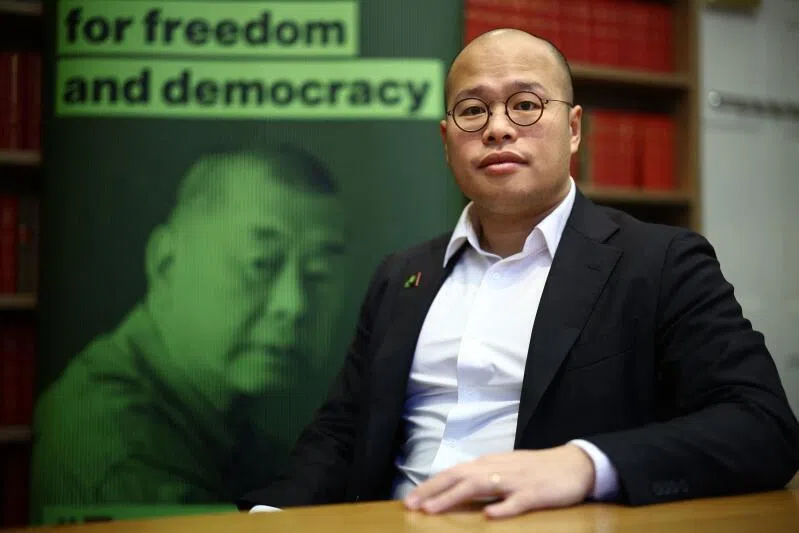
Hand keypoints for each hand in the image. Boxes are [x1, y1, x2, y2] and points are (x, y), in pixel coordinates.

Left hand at [403, 444, 594, 518]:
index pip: (454, 472)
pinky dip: (503, 507)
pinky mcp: (536, 493)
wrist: (575, 464)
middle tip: (411, 505)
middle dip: (433, 490)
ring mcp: (516, 480)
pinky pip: (517, 501)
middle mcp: (498, 468)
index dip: (431, 485)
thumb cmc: (537, 469)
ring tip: (433, 510)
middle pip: (459, 476)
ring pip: (480, 485)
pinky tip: (489, 515)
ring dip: (454, 497)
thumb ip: (482, 476)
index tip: (410, 499)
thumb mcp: (505, 469)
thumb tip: (456, 485)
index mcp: (489, 464)